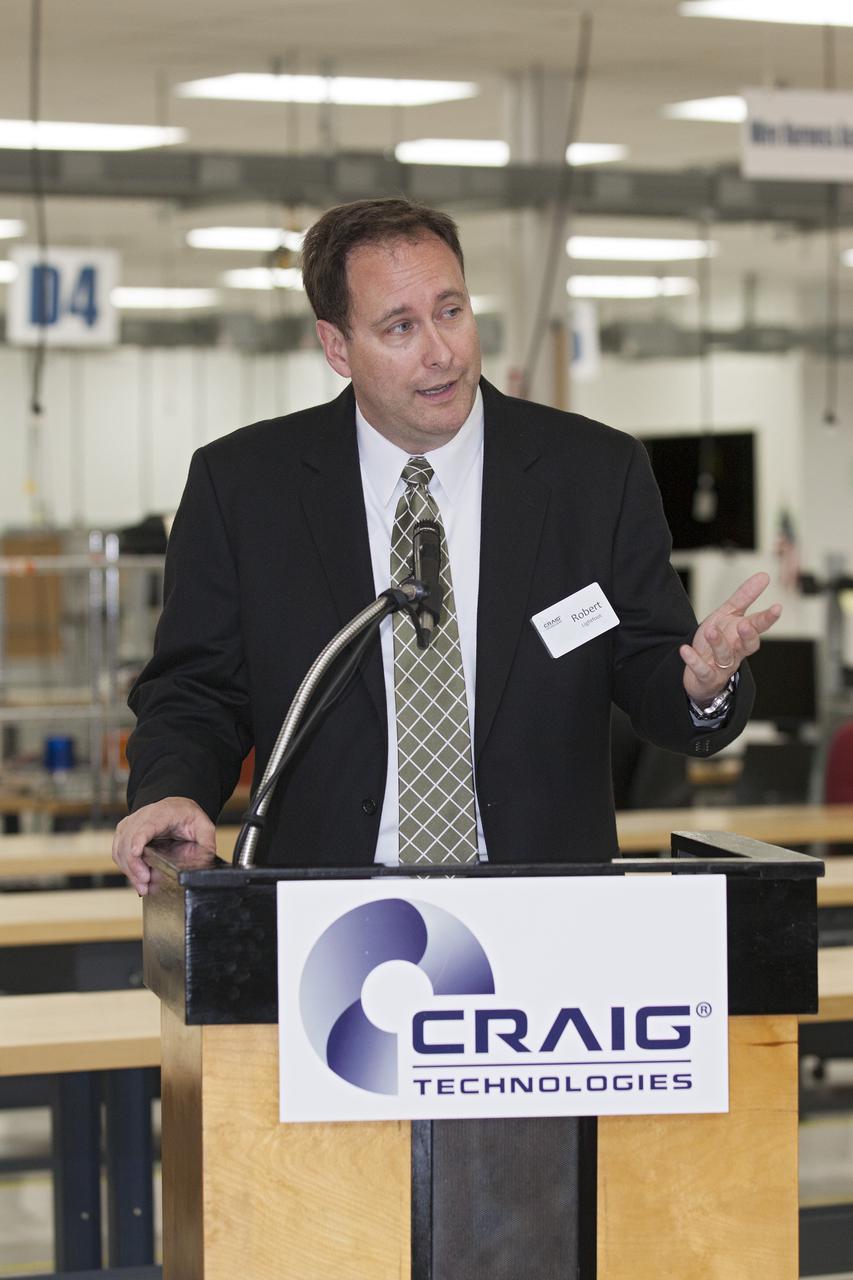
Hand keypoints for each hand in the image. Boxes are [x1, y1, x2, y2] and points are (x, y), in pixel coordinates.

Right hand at [112, 797, 215, 894]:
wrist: (176, 807)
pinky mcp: (124, 833)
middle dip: (135, 865)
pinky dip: (125, 867)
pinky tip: (136, 879)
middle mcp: (143, 816)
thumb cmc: (188, 817)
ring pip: (121, 848)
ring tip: (142, 887)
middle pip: (130, 841)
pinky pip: (118, 851)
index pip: (147, 825)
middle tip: (145, 884)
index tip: (136, 853)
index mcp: (163, 813)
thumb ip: (206, 842)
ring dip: (129, 870)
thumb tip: (205, 861)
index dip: (139, 839)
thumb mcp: (203, 826)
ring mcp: (131, 824)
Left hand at [680, 571, 781, 706]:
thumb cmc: (717, 640)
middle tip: (745, 625)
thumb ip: (745, 596)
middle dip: (748, 635)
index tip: (777, 607)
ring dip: (718, 643)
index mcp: (742, 635)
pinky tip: (685, 650)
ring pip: (724, 656)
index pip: (759, 626)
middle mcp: (736, 651)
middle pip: (748, 645)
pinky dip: (694, 661)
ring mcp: (722, 666)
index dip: (768, 618)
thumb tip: (764, 576)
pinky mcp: (706, 676)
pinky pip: (702, 670)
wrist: (700, 672)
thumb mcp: (728, 615)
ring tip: (710, 630)